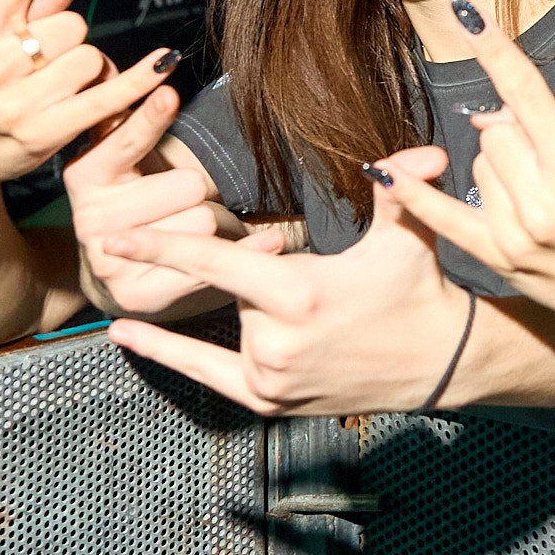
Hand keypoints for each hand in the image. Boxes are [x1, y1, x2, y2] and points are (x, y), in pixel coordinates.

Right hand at [0, 0, 171, 200]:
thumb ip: (31, 6)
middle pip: (72, 23)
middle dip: (70, 39)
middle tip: (47, 62)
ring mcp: (16, 99)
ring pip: (91, 57)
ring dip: (90, 71)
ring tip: (60, 89)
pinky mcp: (42, 130)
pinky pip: (106, 96)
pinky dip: (137, 81)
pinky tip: (163, 64)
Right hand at [67, 83, 276, 316]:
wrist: (120, 273)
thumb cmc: (138, 202)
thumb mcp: (127, 157)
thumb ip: (133, 116)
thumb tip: (153, 63)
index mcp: (87, 174)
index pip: (126, 141)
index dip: (149, 118)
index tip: (170, 91)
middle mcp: (90, 218)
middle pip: (185, 186)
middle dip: (198, 190)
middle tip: (184, 201)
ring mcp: (110, 260)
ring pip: (201, 223)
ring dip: (213, 223)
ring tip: (191, 229)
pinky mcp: (138, 295)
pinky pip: (210, 262)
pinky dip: (250, 249)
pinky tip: (268, 240)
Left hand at [101, 182, 470, 414]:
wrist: (440, 363)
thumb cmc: (422, 293)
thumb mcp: (409, 237)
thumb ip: (401, 189)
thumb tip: (422, 153)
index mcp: (300, 295)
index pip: (215, 264)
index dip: (162, 248)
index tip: (114, 238)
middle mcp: (275, 343)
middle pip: (238, 289)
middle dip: (270, 277)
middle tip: (327, 288)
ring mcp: (269, 377)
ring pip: (237, 323)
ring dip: (262, 309)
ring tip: (322, 318)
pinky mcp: (268, 401)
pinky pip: (206, 372)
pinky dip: (167, 352)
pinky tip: (124, 333)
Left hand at [369, 0, 554, 348]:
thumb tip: (488, 113)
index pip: (527, 95)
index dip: (497, 51)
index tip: (470, 14)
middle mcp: (543, 202)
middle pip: (494, 132)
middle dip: (514, 132)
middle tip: (547, 158)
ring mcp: (516, 235)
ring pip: (478, 166)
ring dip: (499, 167)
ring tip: (538, 195)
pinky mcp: (499, 261)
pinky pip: (444, 218)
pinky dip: (415, 196)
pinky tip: (384, 174)